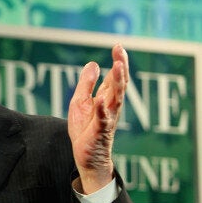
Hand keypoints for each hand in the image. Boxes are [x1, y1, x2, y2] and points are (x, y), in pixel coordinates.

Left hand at [68, 44, 128, 193]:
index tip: (118, 46)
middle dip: (121, 67)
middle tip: (121, 51)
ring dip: (117, 83)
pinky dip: (102, 109)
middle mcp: (110, 106)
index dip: (117, 62)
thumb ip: (86, 84)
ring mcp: (107, 118)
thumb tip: (93, 63)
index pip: (114, 77)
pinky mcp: (99, 131)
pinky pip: (102, 119)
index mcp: (106, 98)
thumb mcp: (80, 102)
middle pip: (118, 84)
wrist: (86, 156)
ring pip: (115, 98)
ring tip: (118, 67)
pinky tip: (101, 99)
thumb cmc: (85, 129)